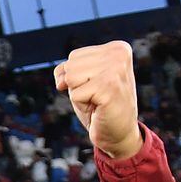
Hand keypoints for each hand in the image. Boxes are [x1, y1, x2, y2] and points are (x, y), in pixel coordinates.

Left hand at [54, 41, 140, 160]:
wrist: (118, 133)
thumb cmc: (99, 106)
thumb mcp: (83, 80)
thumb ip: (70, 68)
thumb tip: (61, 77)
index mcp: (117, 48)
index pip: (74, 57)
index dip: (76, 77)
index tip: (96, 87)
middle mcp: (119, 54)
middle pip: (71, 66)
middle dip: (76, 86)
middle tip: (95, 96)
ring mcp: (116, 69)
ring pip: (71, 78)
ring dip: (79, 95)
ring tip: (97, 101)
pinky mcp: (110, 87)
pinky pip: (75, 94)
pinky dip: (82, 105)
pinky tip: (99, 108)